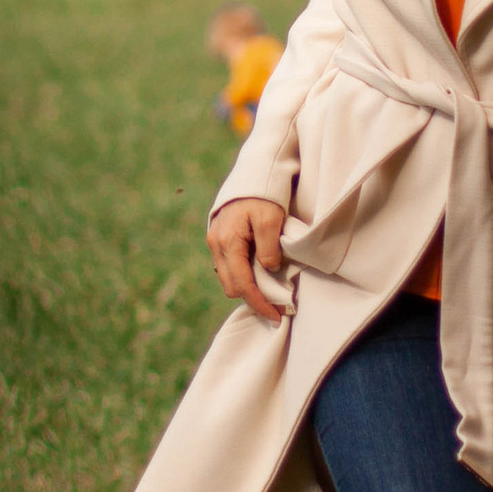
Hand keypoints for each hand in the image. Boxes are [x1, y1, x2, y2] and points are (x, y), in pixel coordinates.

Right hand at [207, 195, 290, 321]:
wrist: (252, 174)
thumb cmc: (263, 196)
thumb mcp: (271, 220)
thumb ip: (268, 248)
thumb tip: (268, 269)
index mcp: (228, 243)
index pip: (242, 284)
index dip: (259, 303)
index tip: (276, 316)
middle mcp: (216, 245)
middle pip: (231, 287)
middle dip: (253, 299)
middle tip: (277, 305)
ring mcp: (215, 243)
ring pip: (228, 278)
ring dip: (247, 288)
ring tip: (270, 290)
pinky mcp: (219, 240)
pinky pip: (229, 267)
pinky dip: (242, 276)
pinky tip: (259, 273)